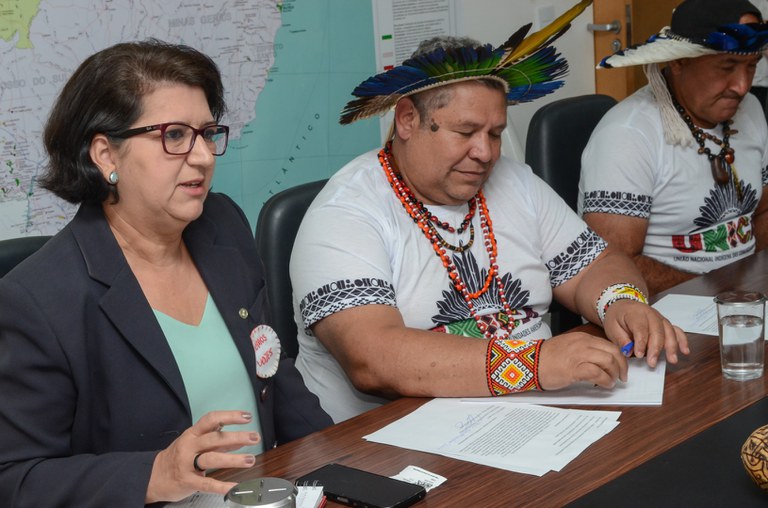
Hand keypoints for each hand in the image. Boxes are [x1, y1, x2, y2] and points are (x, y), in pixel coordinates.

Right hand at [145, 410, 259, 502]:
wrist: (153, 476)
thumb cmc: (178, 457)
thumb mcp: (196, 443)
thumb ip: (218, 442)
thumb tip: (241, 439)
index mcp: (193, 434)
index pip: (211, 419)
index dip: (230, 416)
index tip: (246, 417)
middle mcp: (190, 446)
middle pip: (215, 438)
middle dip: (237, 437)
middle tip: (255, 437)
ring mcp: (187, 464)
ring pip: (212, 458)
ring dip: (233, 459)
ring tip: (250, 460)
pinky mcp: (187, 481)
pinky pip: (206, 484)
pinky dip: (222, 486)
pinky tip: (235, 487)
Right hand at [537, 332, 627, 389]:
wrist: (529, 362)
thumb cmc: (546, 358)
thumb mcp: (568, 348)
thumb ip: (584, 351)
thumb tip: (599, 363)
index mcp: (582, 338)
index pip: (608, 345)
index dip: (619, 357)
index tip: (620, 367)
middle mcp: (583, 343)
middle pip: (612, 352)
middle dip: (622, 365)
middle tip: (622, 376)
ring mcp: (579, 355)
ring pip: (608, 361)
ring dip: (614, 374)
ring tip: (612, 382)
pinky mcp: (575, 368)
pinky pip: (598, 373)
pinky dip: (605, 380)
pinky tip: (605, 385)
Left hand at [602, 299, 689, 366]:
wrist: (623, 306)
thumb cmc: (617, 317)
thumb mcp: (612, 327)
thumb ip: (620, 340)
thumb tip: (629, 352)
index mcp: (635, 313)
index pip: (640, 328)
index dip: (641, 342)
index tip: (639, 355)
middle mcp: (650, 314)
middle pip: (657, 330)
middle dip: (656, 348)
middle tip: (652, 363)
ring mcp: (660, 318)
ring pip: (669, 331)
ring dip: (672, 346)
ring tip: (672, 360)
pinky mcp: (665, 323)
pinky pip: (676, 330)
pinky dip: (682, 340)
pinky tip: (685, 351)